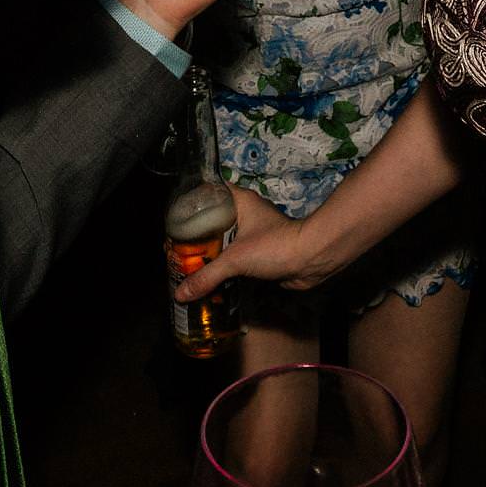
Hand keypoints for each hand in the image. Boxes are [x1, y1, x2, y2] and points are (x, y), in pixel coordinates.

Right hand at [174, 186, 332, 300]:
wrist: (312, 260)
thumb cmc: (276, 246)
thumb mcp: (236, 259)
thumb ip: (207, 276)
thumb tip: (180, 293)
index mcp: (239, 201)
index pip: (208, 193)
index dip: (189, 204)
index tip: (173, 221)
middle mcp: (245, 214)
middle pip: (212, 221)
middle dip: (195, 237)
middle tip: (175, 250)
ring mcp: (253, 234)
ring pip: (223, 241)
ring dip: (208, 254)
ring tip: (187, 266)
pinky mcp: (259, 253)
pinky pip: (234, 258)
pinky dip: (222, 267)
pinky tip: (208, 279)